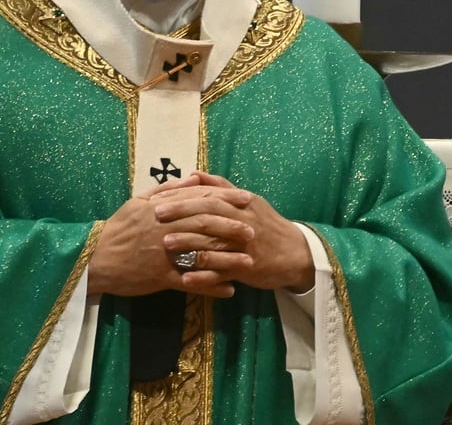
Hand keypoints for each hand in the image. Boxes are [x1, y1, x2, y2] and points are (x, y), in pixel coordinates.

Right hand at [87, 175, 254, 298]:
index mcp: (161, 208)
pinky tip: (229, 290)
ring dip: (227, 258)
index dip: (225, 198)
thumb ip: (166, 190)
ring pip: (201, 253)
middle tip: (253, 229)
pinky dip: (211, 286)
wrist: (95, 259)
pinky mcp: (160, 276)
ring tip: (249, 261)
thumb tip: (193, 178)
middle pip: (204, 225)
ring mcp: (163, 253)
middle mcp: (164, 228)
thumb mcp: (138, 203)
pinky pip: (190, 282)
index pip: (198, 199)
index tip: (245, 198)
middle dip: (231, 226)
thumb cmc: (118, 230)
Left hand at [150, 172, 315, 292]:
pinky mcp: (247, 268)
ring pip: (214, 242)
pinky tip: (185, 278)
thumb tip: (193, 173)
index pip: (208, 194)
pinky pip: (223, 272)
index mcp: (241, 202)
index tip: (159, 196)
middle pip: (209, 213)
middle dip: (181, 213)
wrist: (296, 254)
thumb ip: (220, 187)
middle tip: (156, 214)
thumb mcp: (249, 201)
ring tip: (165, 244)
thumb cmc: (266, 225)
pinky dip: (204, 276)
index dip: (182, 195)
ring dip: (188, 243)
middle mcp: (242, 221)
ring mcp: (244, 246)